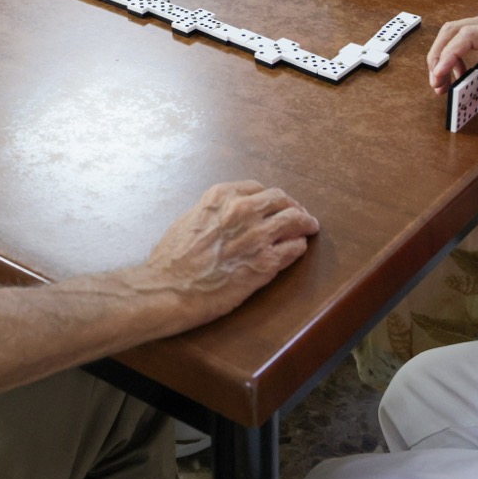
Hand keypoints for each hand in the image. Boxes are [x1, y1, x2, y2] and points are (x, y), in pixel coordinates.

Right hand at [139, 180, 317, 327]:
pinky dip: (298, 246)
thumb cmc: (171, 260)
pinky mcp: (265, 263)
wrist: (168, 289)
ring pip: (294, 221)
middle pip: (281, 200)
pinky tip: (298, 249)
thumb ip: (213, 212)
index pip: (259, 189)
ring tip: (310, 228)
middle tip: (300, 215)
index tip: (277, 204)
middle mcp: (242, 210)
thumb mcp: (189, 219)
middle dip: (293, 207)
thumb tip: (225, 216)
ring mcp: (256, 236)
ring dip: (305, 224)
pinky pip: (294, 248)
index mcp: (222, 196)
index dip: (271, 198)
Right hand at [427, 10, 477, 107]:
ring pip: (455, 31)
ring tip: (444, 81)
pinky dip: (455, 52)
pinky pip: (464, 35)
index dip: (448, 55)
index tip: (440, 75)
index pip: (466, 36)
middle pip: (453, 31)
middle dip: (439, 56)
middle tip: (437, 82)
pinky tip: (459, 72)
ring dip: (444, 54)